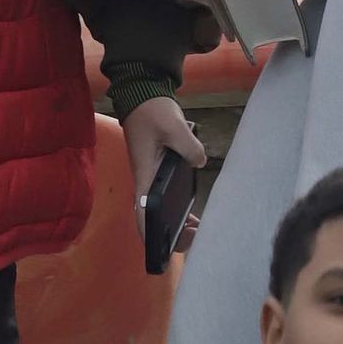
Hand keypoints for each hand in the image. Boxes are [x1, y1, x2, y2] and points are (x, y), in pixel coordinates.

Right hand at [121, 98, 206, 244]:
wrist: (143, 94)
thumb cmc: (152, 112)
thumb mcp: (174, 127)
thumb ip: (189, 147)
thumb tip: (200, 162)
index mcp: (145, 175)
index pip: (142, 212)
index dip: (149, 233)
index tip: (161, 249)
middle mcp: (146, 181)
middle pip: (151, 218)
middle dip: (170, 235)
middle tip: (195, 237)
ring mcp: (151, 177)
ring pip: (159, 211)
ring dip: (175, 225)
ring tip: (198, 231)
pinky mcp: (158, 171)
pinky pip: (166, 199)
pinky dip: (178, 212)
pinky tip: (195, 217)